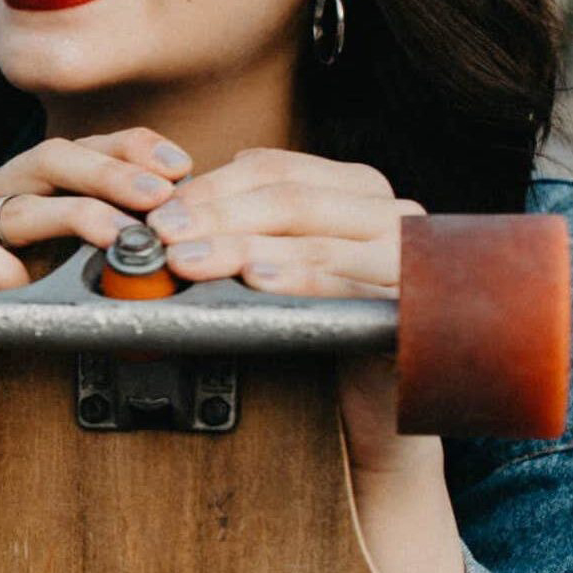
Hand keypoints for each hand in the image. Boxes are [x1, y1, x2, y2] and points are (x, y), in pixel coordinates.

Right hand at [0, 128, 193, 457]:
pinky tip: (32, 286)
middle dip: (112, 174)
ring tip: (120, 237)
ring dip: (76, 215)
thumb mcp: (85, 274)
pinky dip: (4, 267)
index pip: (82, 146)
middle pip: (51, 158)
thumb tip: (188, 212)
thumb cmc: (35, 333)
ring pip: (19, 203)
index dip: (131, 148)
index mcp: (24, 184)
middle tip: (160, 198)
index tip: (181, 166)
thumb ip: (117, 236)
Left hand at [145, 147, 429, 478]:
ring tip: (191, 260)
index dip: (212, 187)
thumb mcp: (286, 261)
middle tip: (165, 236)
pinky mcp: (410, 304)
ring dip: (242, 248)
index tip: (162, 212)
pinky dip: (297, 279)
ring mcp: (405, 256)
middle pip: (290, 199)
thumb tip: (179, 206)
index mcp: (357, 187)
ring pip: (312, 239)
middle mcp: (389, 210)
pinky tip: (256, 281)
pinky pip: (347, 286)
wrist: (380, 403)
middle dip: (218, 216)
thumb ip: (253, 224)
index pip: (276, 169)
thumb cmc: (325, 324)